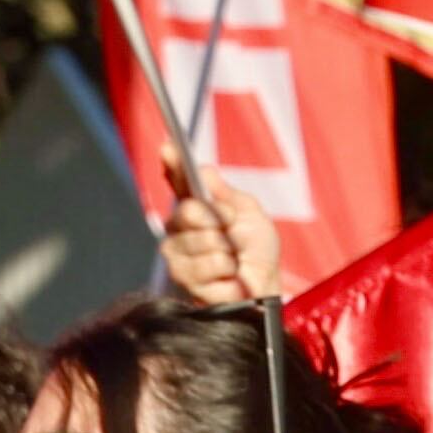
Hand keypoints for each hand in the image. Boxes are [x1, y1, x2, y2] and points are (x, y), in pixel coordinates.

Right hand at [159, 155, 281, 303]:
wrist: (264, 284)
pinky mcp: (181, 276)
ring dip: (227, 250)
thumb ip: (226, 194)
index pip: (178, 181)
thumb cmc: (256, 251)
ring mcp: (176, 252)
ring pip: (201, 239)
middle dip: (218, 220)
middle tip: (231, 232)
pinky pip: (208, 263)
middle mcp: (178, 227)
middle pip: (189, 210)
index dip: (172, 165)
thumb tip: (205, 171)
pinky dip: (226, 269)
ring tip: (232, 259)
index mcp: (195, 207)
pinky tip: (227, 275)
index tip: (168, 148)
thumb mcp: (249, 215)